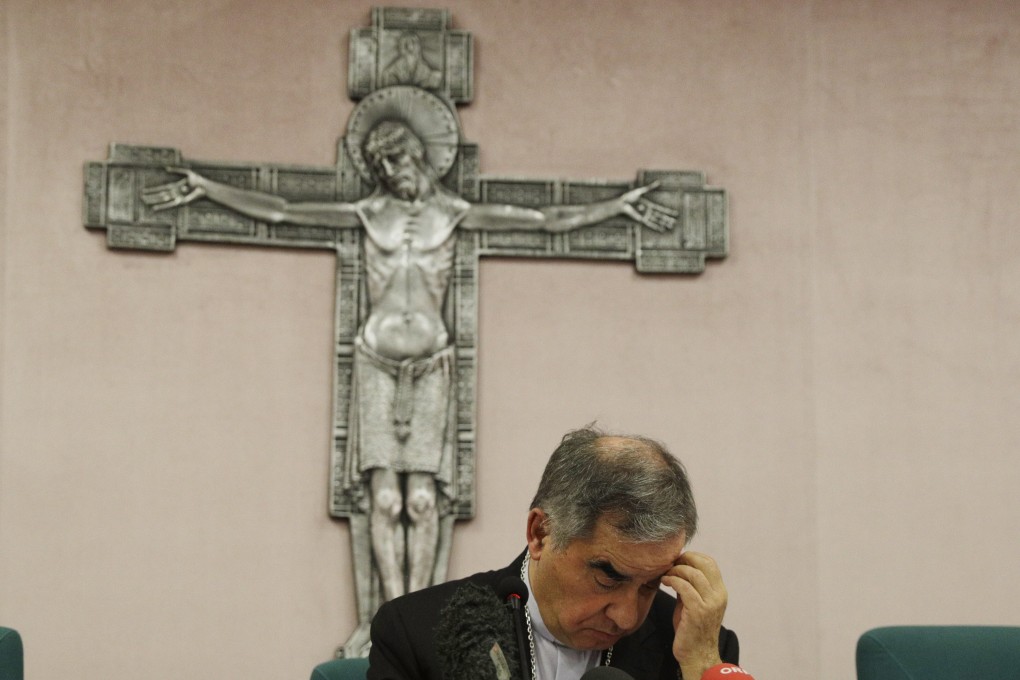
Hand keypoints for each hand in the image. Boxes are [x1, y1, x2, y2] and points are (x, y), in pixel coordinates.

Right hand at [141, 167, 206, 210]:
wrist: (204, 186)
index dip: (152, 190)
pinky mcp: (180, 202)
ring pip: (162, 200)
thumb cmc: (197, 180)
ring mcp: (177, 198)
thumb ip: (176, 170)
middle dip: (151, 197)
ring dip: (154, 201)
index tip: (144, 190)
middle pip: (160, 195)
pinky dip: (162, 207)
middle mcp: (174, 193)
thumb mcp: (186, 173)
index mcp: (174, 187)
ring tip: (145, 202)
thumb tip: (166, 169)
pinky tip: (155, 208)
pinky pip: (169, 205)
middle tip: (141, 198)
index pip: (160, 188)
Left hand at [616, 182, 674, 231]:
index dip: (668, 212)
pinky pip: (650, 224)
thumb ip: (650, 187)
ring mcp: (646, 216)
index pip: (661, 209)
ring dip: (664, 224)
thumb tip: (659, 182)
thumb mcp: (641, 191)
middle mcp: (649, 211)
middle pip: (660, 216)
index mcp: (650, 205)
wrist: (622, 203)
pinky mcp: (642, 220)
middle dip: (667, 220)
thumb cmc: (629, 197)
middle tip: (674, 223)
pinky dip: (656, 227)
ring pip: (657, 221)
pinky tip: (661, 230)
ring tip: (670, 227)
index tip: (675, 214)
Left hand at [660, 551, 727, 679]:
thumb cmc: (692, 628)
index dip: (693, 556)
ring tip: (666, 575)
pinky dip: (672, 580)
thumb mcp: (694, 602)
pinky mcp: (698, 611)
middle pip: (704, 563)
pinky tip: (665, 582)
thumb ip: (691, 586)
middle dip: (685, 559)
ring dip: (676, 570)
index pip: (710, 562)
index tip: (677, 560)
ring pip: (693, 574)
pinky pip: (684, 587)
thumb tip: (678, 567)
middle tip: (670, 564)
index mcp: (720, 591)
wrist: (696, 654)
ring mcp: (710, 603)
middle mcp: (718, 596)